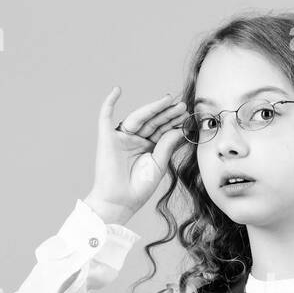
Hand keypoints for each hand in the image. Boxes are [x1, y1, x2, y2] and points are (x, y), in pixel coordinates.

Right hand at [87, 87, 188, 224]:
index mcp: (148, 147)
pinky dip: (109, 102)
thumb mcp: (158, 165)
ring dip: (152, 108)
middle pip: (153, 121)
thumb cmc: (139, 188)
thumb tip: (179, 129)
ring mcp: (121, 138)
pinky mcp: (107, 138)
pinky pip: (105, 117)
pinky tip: (117, 90)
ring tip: (168, 100)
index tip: (188, 115)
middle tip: (182, 105)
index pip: (162, 129)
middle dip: (167, 113)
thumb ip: (167, 145)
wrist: (121, 202)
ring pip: (138, 117)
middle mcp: (135, 140)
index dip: (174, 121)